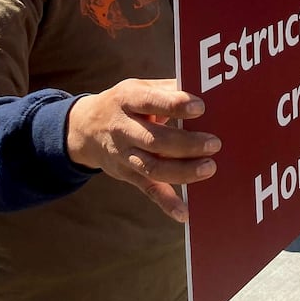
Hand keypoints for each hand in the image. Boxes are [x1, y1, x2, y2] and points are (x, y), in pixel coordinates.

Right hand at [65, 78, 221, 221]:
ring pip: (153, 167)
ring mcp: (124, 155)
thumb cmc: (127, 103)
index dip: (175, 105)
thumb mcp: (140, 87)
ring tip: (209, 168)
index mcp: (128, 100)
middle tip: (214, 143)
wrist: (85, 129)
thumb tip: (208, 90)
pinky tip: (184, 212)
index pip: (151, 102)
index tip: (200, 107)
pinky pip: (147, 189)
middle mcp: (123, 129)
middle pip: (155, 139)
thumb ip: (170, 89)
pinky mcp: (128, 174)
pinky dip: (166, 203)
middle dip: (186, 143)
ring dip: (182, 171)